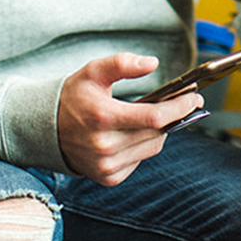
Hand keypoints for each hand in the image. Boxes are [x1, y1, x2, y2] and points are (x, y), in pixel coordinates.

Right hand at [57, 53, 201, 185]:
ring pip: (152, 148)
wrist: (45, 129)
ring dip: (161, 131)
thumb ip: (122, 63)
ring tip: (160, 115)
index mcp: (103, 117)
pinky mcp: (108, 177)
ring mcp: (106, 166)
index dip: (180, 107)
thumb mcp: (93, 71)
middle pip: (158, 134)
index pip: (155, 117)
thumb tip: (152, 63)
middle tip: (186, 102)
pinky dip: (144, 146)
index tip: (195, 97)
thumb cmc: (73, 96)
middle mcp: (105, 146)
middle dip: (176, 116)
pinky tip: (136, 133)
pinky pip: (139, 160)